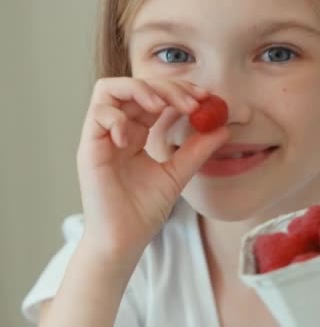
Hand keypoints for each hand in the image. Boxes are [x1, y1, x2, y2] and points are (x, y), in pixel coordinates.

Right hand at [77, 77, 229, 261]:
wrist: (125, 239)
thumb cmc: (145, 209)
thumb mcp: (179, 173)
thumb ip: (198, 150)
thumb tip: (224, 128)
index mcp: (138, 132)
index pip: (156, 97)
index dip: (180, 91)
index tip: (206, 98)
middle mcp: (119, 129)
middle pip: (138, 86)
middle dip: (167, 88)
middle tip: (193, 103)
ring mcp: (102, 136)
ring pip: (110, 89)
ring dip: (140, 90)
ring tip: (161, 106)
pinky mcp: (89, 147)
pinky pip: (97, 114)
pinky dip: (117, 118)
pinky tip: (133, 138)